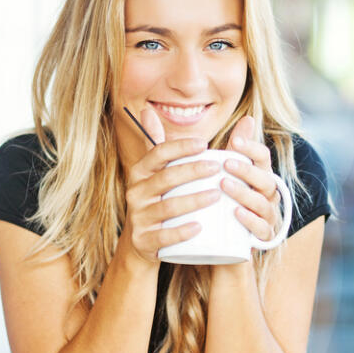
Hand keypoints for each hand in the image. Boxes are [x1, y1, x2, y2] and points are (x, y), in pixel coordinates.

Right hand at [121, 107, 221, 263]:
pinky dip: (182, 231)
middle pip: (166, 178)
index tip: (204, 144)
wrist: (141, 243)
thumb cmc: (156, 200)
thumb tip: (147, 110)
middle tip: (218, 167)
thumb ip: (155, 144)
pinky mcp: (144, 241)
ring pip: (168, 207)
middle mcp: (135, 193)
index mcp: (140, 173)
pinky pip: (163, 236)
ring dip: (193, 200)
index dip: (180, 147)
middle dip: (192, 171)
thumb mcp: (153, 173)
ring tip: (217, 194)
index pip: (158, 154)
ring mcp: (139, 218)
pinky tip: (200, 226)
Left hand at [221, 115, 282, 245]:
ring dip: (244, 193)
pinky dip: (250, 220)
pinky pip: (261, 229)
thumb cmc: (224, 203)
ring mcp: (267, 217)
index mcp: (259, 177)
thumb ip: (233, 149)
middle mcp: (267, 196)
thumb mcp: (225, 175)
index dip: (252, 147)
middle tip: (226, 162)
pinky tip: (236, 213)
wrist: (222, 245)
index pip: (263, 158)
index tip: (235, 140)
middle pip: (265, 179)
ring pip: (263, 203)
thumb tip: (246, 118)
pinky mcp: (261, 238)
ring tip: (224, 185)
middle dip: (247, 170)